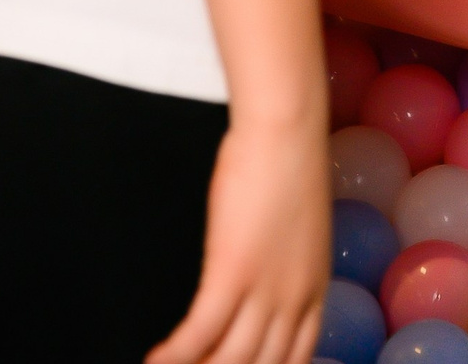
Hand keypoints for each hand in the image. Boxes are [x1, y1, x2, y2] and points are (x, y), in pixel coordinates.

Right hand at [149, 116, 329, 363]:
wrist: (287, 127)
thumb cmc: (291, 163)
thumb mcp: (302, 227)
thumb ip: (290, 264)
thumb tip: (267, 280)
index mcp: (313, 290)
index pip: (293, 361)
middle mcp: (293, 301)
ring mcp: (265, 291)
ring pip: (228, 362)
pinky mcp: (232, 273)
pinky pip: (199, 333)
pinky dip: (174, 355)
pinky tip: (154, 361)